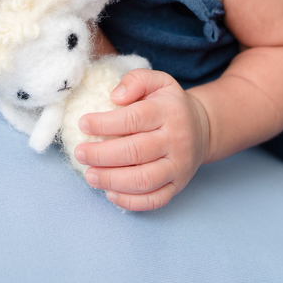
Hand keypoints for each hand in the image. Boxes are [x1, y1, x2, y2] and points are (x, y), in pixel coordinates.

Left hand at [74, 68, 210, 211]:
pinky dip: (129, 201)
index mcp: (169, 112)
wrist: (201, 128)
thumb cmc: (169, 105)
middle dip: (101, 155)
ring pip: (143, 180)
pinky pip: (154, 200)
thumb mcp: (158, 81)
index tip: (83, 124)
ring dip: (111, 180)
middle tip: (80, 153)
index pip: (134, 119)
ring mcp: (178, 166)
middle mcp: (176, 140)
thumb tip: (115, 96)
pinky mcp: (177, 186)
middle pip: (135, 152)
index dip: (105, 123)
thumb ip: (137, 80)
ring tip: (90, 176)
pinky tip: (109, 193)